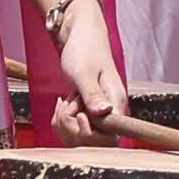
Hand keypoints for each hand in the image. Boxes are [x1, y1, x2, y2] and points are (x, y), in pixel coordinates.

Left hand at [47, 4, 128, 144]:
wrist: (81, 36)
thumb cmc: (84, 50)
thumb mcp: (83, 72)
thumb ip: (93, 94)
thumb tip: (105, 113)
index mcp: (116, 103)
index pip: (111, 138)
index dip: (91, 135)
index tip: (79, 116)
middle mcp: (111, 112)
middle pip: (93, 142)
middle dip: (73, 128)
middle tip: (67, 105)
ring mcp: (98, 114)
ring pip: (80, 137)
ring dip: (66, 122)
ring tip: (64, 101)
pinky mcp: (88, 113)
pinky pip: (74, 128)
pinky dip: (63, 120)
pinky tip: (62, 105)